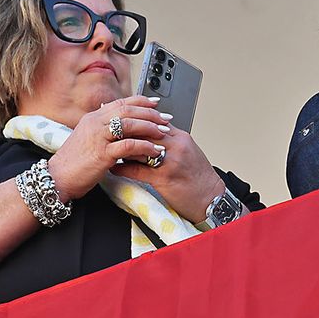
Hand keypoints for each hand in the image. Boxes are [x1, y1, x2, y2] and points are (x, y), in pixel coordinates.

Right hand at [47, 96, 166, 200]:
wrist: (57, 178)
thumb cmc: (73, 163)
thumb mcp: (87, 139)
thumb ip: (102, 130)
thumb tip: (119, 127)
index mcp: (93, 118)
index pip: (121, 103)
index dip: (141, 101)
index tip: (156, 104)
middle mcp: (95, 123)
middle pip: (128, 110)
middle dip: (150, 113)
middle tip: (166, 119)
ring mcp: (98, 137)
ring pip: (129, 124)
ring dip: (150, 128)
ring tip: (164, 133)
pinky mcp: (101, 153)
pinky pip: (129, 145)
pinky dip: (145, 146)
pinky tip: (155, 150)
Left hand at [109, 126, 225, 222]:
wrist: (211, 199)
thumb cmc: (198, 179)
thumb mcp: (187, 154)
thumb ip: (170, 142)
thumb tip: (152, 134)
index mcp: (181, 138)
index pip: (153, 121)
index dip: (135, 120)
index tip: (119, 119)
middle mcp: (176, 146)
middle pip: (144, 131)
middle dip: (124, 131)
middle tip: (107, 130)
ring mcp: (170, 161)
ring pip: (139, 147)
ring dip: (120, 148)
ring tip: (107, 148)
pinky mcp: (163, 178)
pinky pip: (137, 170)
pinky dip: (122, 169)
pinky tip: (113, 168)